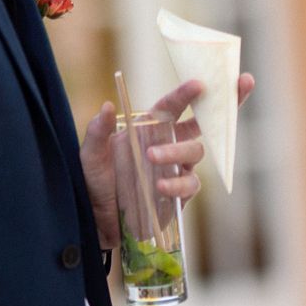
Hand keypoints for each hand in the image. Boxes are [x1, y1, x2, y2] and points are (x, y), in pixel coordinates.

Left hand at [81, 73, 256, 248]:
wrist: (99, 221)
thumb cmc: (95, 183)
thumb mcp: (90, 155)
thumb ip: (98, 131)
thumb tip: (108, 105)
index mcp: (149, 129)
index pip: (173, 107)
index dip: (188, 94)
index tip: (200, 84)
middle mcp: (168, 145)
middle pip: (201, 126)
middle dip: (215, 113)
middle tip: (202, 113)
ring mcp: (177, 169)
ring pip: (194, 152)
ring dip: (177, 152)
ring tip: (152, 157)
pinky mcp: (181, 193)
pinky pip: (189, 184)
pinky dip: (177, 183)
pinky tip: (160, 186)